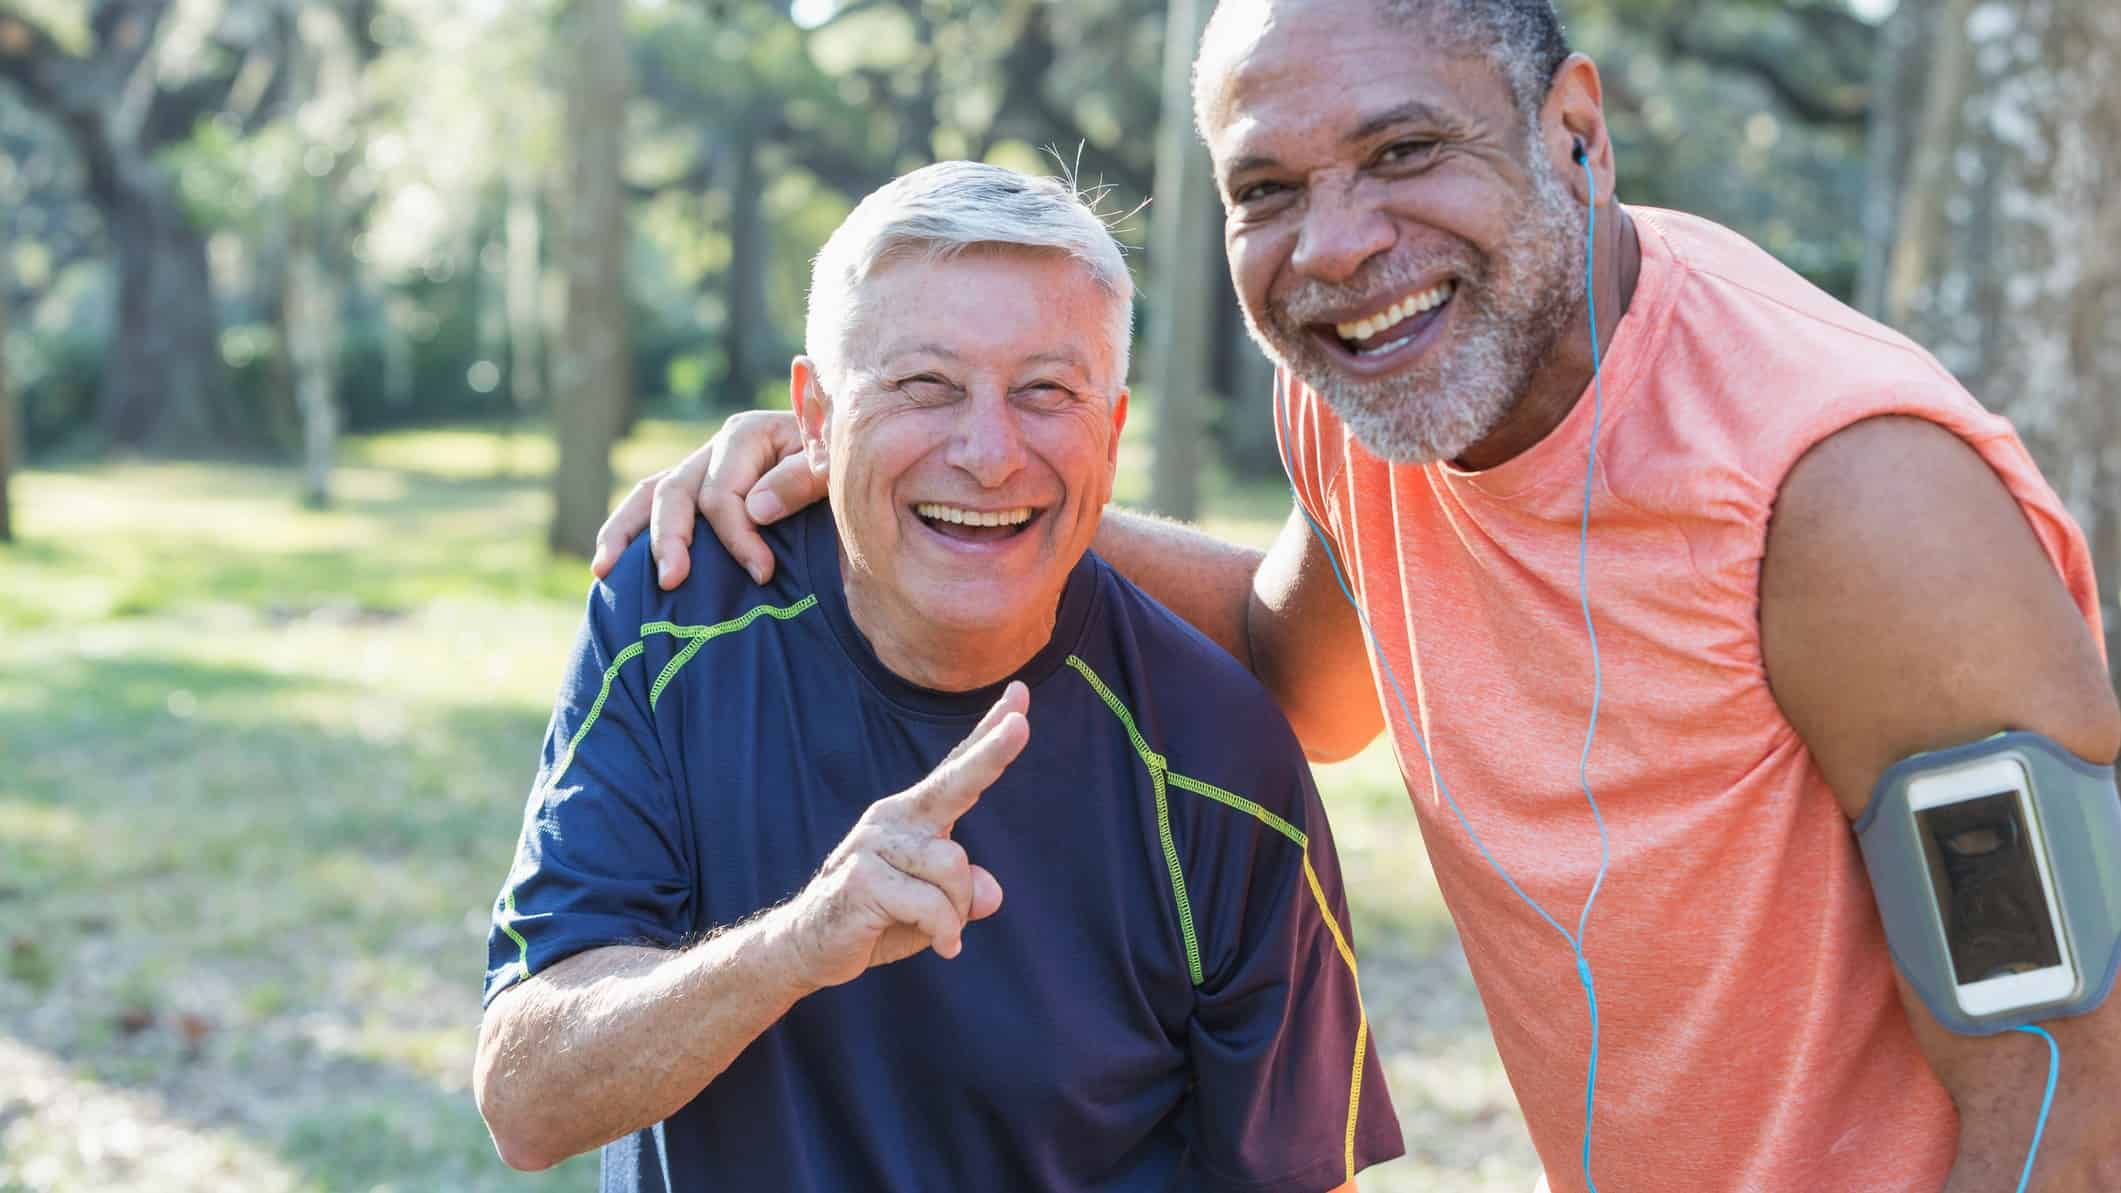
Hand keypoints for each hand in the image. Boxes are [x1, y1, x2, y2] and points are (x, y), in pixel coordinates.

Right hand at [589, 410, 825, 589]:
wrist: (849, 463)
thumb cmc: (844, 468)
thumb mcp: (833, 468)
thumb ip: (800, 480)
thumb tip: (753, 509)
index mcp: (747, 434)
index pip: (722, 492)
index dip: (738, 536)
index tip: (763, 573)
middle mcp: (715, 448)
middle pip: (675, 492)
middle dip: (670, 539)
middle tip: (673, 581)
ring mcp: (700, 467)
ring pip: (649, 495)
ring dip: (625, 533)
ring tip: (605, 572)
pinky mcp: (695, 491)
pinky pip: (649, 505)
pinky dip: (625, 532)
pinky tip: (607, 567)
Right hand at [778, 683, 1028, 990]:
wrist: (806, 946)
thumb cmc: (876, 920)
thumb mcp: (933, 910)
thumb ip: (963, 895)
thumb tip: (991, 893)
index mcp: (910, 817)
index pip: (956, 771)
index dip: (988, 735)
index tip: (1019, 696)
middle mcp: (891, 819)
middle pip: (953, 783)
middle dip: (991, 753)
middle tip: (1023, 724)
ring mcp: (872, 845)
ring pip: (954, 867)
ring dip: (957, 911)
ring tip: (941, 931)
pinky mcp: (861, 878)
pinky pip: (933, 905)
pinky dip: (945, 931)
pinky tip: (943, 947)